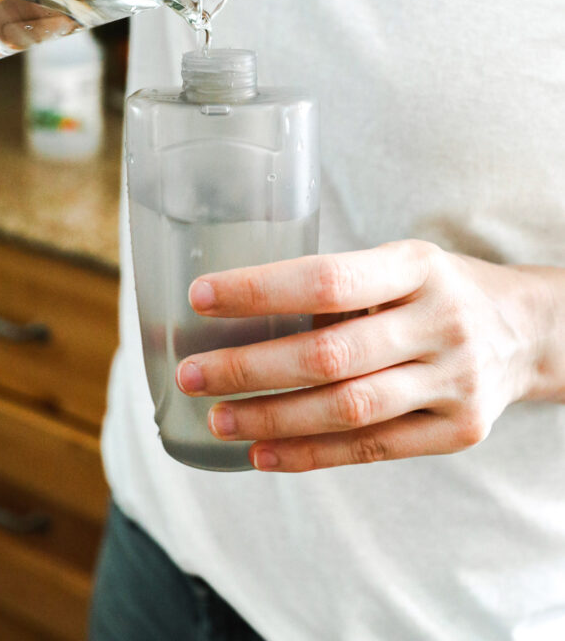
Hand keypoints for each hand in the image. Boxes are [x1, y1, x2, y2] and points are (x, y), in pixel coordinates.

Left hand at [176, 240, 551, 471]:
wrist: (527, 331)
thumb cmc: (438, 289)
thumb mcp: (401, 264)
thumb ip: (341, 288)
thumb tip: (241, 315)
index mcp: (417, 266)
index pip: (328, 278)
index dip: (260, 291)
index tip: (201, 298)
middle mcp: (439, 321)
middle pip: (330, 354)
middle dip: (249, 368)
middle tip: (192, 374)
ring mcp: (454, 381)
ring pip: (347, 409)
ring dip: (272, 419)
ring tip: (218, 419)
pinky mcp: (457, 431)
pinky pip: (372, 449)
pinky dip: (311, 455)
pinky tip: (263, 454)